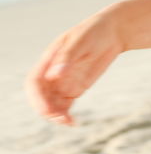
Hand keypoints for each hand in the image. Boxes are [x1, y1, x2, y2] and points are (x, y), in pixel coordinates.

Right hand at [26, 7, 124, 124]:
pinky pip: (65, 106)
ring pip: (52, 104)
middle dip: (46, 109)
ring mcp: (64, 82)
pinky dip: (66, 115)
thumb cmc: (95, 31)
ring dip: (56, 115)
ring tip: (69, 121)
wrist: (113, 32)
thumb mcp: (81, 41)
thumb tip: (54, 76)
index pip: (34, 82)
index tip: (48, 108)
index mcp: (50, 59)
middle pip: (41, 96)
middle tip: (60, 118)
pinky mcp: (75, 88)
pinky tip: (74, 122)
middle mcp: (53, 72)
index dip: (37, 97)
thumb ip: (68, 57)